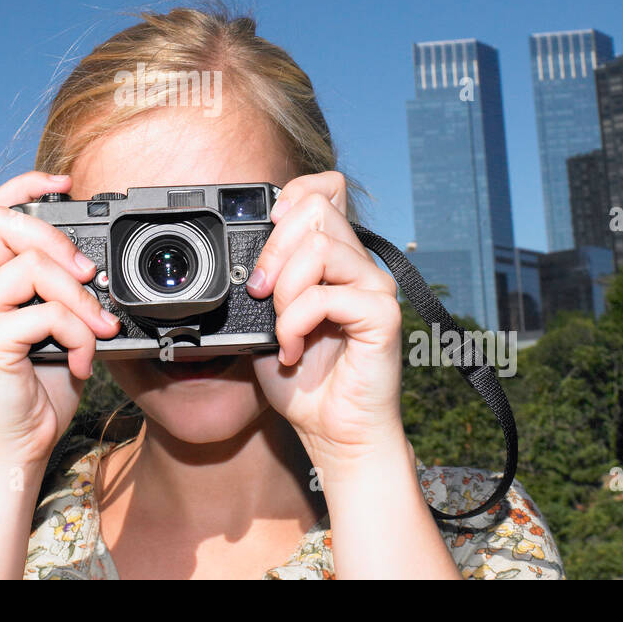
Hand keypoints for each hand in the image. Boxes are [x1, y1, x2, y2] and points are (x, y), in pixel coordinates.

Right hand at [0, 171, 121, 468]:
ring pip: (29, 267)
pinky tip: (80, 361)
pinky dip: (77, 335)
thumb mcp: (58, 326)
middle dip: (58, 241)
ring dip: (79, 298)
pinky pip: (43, 313)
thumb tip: (94, 263)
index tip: (65, 183)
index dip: (26, 186)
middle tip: (89, 277)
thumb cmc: (41, 386)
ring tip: (98, 329)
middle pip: (5, 225)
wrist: (22, 445)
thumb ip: (62, 289)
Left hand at [248, 171, 407, 466]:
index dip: (293, 194)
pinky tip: (293, 350)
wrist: (333, 433)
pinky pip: (327, 295)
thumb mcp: (265, 321)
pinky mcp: (383, 315)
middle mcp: (359, 264)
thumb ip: (262, 282)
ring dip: (285, 291)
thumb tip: (240, 257)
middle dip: (273, 251)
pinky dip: (296, 323)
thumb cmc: (304, 381)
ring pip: (321, 247)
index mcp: (336, 258)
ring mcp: (375, 287)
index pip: (326, 188)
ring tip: (281, 329)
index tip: (267, 230)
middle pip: (316, 210)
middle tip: (262, 295)